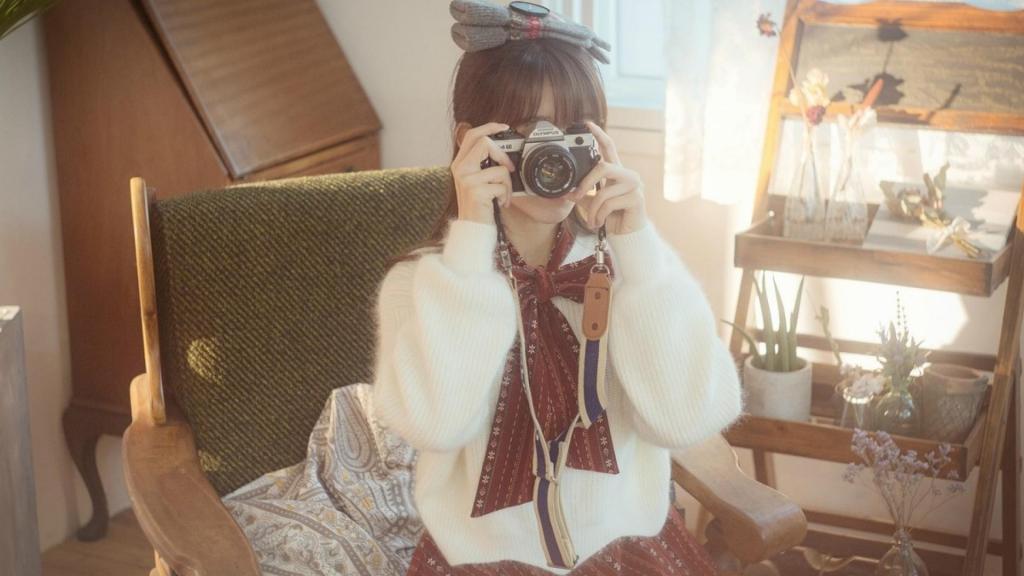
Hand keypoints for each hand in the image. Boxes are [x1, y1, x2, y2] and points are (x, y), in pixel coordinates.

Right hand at [450, 122, 516, 224]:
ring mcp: (466, 180)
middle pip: (484, 143)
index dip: (488, 127)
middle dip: (503, 155)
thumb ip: (482, 164)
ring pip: (499, 168)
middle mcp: (460, 169)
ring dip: (507, 184)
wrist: (472, 229)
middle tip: (509, 168)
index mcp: (460, 163)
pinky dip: (506, 196)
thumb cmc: (478, 206)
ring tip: (502, 196)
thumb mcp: (477, 181)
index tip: (503, 127)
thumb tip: (499, 148)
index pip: (471, 135)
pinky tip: (499, 204)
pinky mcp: (476, 191)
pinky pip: (501, 185)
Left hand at [570, 121, 648, 235]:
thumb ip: (583, 193)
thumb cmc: (611, 216)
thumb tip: (565, 191)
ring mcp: (635, 186)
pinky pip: (610, 204)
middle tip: (575, 197)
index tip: (588, 124)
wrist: (627, 235)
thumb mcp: (593, 202)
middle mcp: (628, 175)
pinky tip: (600, 223)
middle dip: (585, 184)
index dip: (600, 134)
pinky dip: (600, 216)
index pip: (609, 148)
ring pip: (603, 192)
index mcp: (617, 172)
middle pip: (603, 168)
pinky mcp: (637, 199)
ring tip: (592, 220)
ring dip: (592, 210)